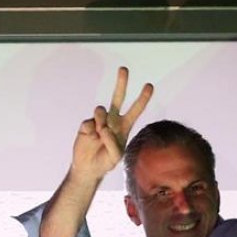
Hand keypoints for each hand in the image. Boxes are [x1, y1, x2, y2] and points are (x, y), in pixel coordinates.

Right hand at [70, 67, 153, 181]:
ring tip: (99, 133)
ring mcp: (98, 121)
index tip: (149, 86)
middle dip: (121, 83)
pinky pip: (88, 122)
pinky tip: (90, 139)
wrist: (87, 168)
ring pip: (101, 109)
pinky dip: (90, 131)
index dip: (142, 98)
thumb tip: (103, 127)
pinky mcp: (86, 125)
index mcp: (124, 127)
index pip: (135, 110)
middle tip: (124, 69)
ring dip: (101, 120)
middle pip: (118, 98)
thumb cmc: (105, 162)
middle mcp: (112, 120)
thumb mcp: (115, 157)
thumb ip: (113, 143)